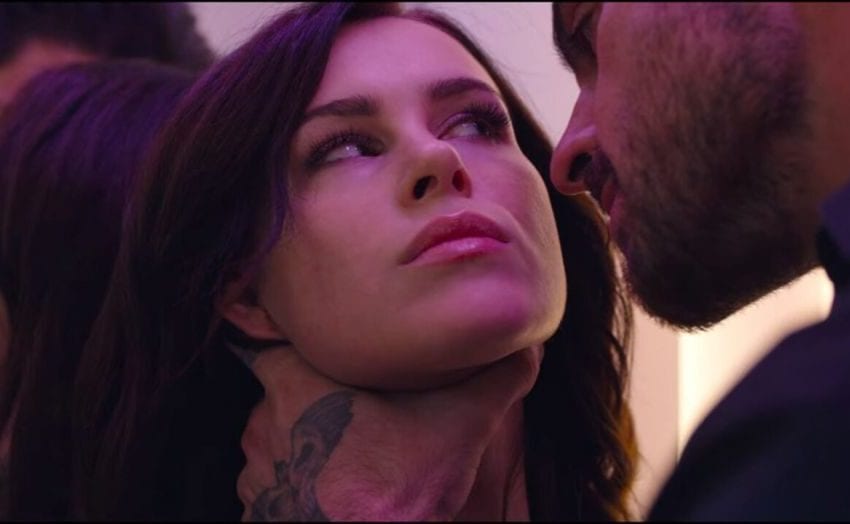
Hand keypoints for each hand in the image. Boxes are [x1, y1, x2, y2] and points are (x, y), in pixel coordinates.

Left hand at [236, 344, 540, 520]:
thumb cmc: (401, 487)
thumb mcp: (464, 421)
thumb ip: (496, 377)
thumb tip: (530, 346)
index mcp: (300, 383)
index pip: (272, 340)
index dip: (297, 343)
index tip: (322, 350)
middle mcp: (266, 421)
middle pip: (281, 389)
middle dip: (312, 396)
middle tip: (354, 408)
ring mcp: (258, 469)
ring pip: (276, 436)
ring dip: (304, 440)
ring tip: (346, 451)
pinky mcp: (256, 508)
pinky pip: (271, 481)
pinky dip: (295, 481)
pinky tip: (330, 487)